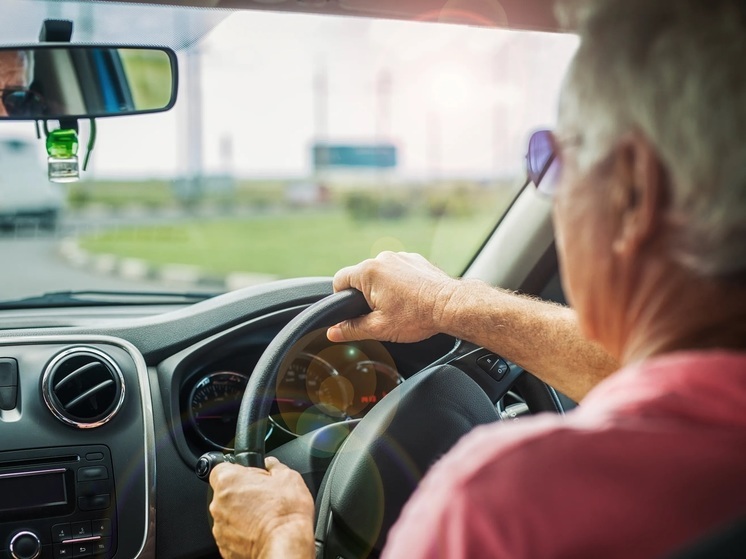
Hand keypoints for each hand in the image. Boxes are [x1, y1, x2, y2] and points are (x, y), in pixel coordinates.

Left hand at [209, 457, 314, 558]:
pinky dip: (243, 533)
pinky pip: (232, 534)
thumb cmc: (285, 514)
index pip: (221, 468)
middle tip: (263, 497)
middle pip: (225, 493)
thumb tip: (271, 464)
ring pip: (228, 515)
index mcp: (228, 481)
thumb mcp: (289, 477)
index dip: (238, 471)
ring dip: (242, 514)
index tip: (251, 476)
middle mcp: (218, 505)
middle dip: (242, 493)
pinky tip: (261, 531)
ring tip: (264, 517)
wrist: (285, 547)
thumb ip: (274, 466)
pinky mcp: (225, 548)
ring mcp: (220, 528)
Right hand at [328, 251, 459, 342]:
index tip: (350, 311)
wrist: (451, 306)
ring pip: (381, 274)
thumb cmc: (417, 316)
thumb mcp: (379, 328)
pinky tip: (410, 299)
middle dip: (365, 296)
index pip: (339, 280)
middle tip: (379, 314)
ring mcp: (401, 257)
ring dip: (383, 289)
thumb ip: (351, 330)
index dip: (340, 298)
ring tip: (398, 308)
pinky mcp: (415, 260)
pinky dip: (399, 283)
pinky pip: (398, 270)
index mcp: (368, 272)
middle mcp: (383, 258)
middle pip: (361, 277)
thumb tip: (333, 332)